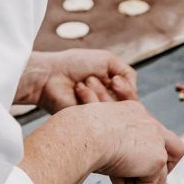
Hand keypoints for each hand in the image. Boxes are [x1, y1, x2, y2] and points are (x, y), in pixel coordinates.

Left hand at [15, 49, 136, 112]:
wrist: (49, 73)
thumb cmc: (74, 63)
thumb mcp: (108, 60)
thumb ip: (128, 73)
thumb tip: (133, 90)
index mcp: (111, 89)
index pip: (130, 99)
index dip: (127, 91)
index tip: (116, 80)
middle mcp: (105, 103)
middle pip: (126, 109)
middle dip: (117, 95)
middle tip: (104, 82)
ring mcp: (95, 114)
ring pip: (113, 114)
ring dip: (101, 94)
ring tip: (86, 81)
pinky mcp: (84, 123)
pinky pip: (98, 119)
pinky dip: (90, 101)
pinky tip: (78, 89)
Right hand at [69, 101, 183, 183]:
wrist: (86, 133)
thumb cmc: (81, 132)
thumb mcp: (98, 133)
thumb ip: (112, 142)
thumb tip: (111, 158)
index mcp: (134, 113)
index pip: (151, 131)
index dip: (147, 149)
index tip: (134, 159)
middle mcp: (150, 123)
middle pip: (174, 147)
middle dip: (166, 166)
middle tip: (147, 175)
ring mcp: (157, 141)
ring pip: (161, 173)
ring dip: (141, 180)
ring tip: (118, 175)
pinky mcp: (157, 160)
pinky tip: (115, 176)